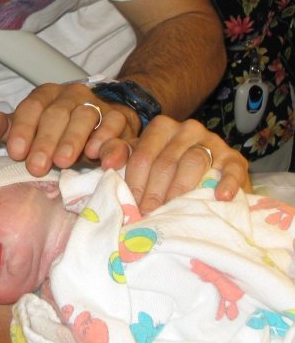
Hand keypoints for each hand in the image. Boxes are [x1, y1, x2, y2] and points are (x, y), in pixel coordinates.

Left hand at [0, 82, 139, 174]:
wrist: (101, 124)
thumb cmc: (56, 132)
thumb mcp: (27, 129)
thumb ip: (4, 128)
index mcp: (47, 95)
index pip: (32, 106)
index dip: (23, 128)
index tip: (16, 152)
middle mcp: (72, 96)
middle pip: (58, 113)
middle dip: (46, 140)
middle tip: (37, 167)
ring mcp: (98, 106)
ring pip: (86, 116)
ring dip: (74, 139)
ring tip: (64, 162)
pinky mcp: (122, 120)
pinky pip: (117, 127)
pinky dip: (109, 142)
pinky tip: (99, 158)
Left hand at [98, 115, 249, 213]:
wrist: (209, 174)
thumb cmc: (166, 170)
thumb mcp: (141, 158)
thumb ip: (118, 153)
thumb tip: (106, 164)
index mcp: (160, 127)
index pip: (142, 156)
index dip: (136, 184)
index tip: (132, 207)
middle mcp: (187, 129)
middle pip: (165, 162)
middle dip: (154, 192)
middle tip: (149, 216)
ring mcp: (213, 142)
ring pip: (193, 162)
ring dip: (180, 191)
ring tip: (173, 213)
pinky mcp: (236, 158)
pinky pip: (231, 168)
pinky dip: (226, 182)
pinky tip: (220, 197)